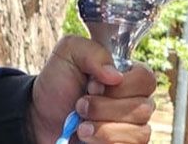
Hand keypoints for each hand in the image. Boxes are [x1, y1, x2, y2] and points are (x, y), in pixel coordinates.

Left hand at [29, 36, 156, 143]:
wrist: (41, 115)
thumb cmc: (59, 82)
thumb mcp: (68, 54)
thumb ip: (92, 53)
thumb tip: (115, 75)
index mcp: (128, 75)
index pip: (146, 79)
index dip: (119, 85)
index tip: (91, 86)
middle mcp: (136, 101)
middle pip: (144, 108)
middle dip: (104, 108)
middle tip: (80, 105)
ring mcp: (133, 127)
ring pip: (138, 132)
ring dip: (103, 129)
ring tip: (81, 125)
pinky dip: (105, 142)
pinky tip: (88, 139)